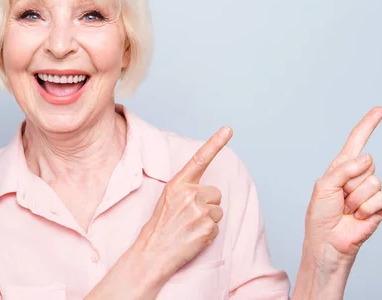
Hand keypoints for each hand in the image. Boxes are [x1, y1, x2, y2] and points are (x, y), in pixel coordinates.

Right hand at [135, 126, 232, 279]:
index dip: (215, 142)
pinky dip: (208, 233)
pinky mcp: (208, 228)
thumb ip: (186, 189)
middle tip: (189, 216)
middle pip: (215, 193)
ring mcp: (200, 211)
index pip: (199, 158)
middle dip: (207, 204)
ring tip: (189, 227)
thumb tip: (208, 191)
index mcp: (178, 183)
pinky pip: (217, 226)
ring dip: (208, 219)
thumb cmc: (160, 225)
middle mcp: (190, 194)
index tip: (228, 129)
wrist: (153, 252)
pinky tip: (193, 236)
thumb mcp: (168, 198)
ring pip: (218, 211)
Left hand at [304, 107, 381, 263]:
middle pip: (366, 163)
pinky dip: (365, 208)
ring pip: (373, 181)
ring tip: (346, 208)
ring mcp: (369, 191)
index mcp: (341, 168)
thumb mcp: (324, 186)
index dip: (368, 125)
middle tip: (340, 197)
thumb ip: (343, 169)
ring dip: (356, 198)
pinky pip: (379, 198)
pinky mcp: (379, 207)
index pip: (357, 142)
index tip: (380, 110)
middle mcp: (357, 176)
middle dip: (350, 181)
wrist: (328, 242)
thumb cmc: (320, 215)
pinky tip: (356, 216)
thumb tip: (367, 158)